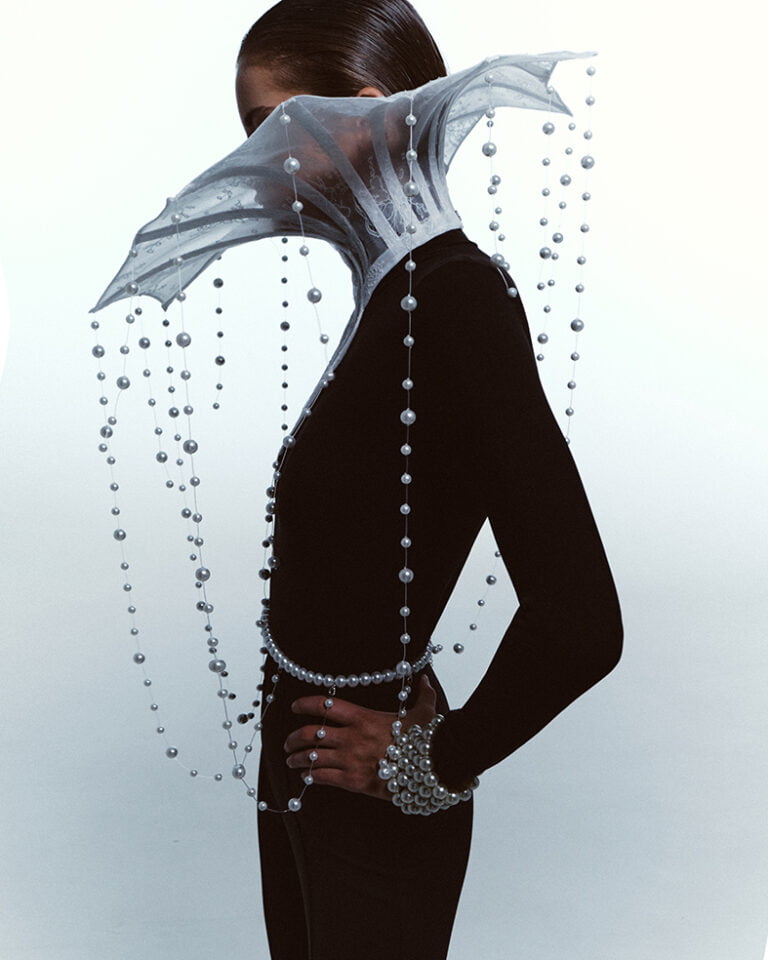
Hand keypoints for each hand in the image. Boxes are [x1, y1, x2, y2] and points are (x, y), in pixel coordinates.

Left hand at [284, 673, 436, 799]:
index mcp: (364, 718)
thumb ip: (423, 695)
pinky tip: (306, 777)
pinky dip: (311, 776)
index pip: (326, 706)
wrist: (431, 770)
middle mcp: (352, 737)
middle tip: (287, 742)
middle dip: (294, 737)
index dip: (306, 704)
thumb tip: (425, 680)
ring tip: (291, 760)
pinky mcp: (354, 782)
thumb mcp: (425, 713)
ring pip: (313, 757)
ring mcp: (351, 760)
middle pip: (312, 734)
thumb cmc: (427, 741)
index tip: (295, 706)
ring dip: (297, 758)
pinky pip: (324, 777)